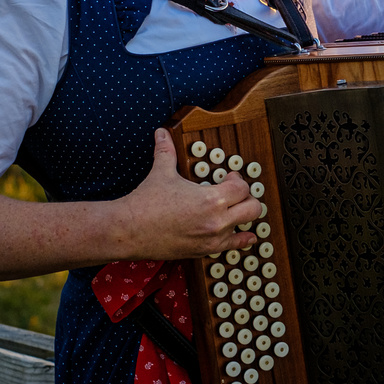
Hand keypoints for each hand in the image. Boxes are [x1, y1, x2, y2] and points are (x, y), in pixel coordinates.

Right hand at [111, 128, 264, 258]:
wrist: (130, 230)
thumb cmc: (146, 203)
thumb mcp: (161, 172)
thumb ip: (166, 150)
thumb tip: (161, 133)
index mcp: (211, 199)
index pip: (243, 188)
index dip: (238, 180)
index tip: (230, 178)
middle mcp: (217, 220)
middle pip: (253, 208)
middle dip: (247, 199)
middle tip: (237, 195)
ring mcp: (212, 238)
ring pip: (245, 228)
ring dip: (242, 218)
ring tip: (235, 211)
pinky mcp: (204, 251)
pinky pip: (233, 246)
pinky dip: (240, 240)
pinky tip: (245, 235)